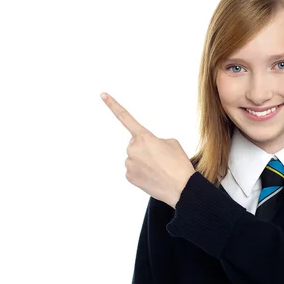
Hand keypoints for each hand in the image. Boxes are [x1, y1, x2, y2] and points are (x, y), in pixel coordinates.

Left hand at [100, 92, 195, 208]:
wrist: (181, 188)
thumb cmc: (179, 164)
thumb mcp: (172, 143)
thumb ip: (156, 140)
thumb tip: (147, 149)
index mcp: (144, 137)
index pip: (125, 117)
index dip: (113, 105)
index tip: (102, 95)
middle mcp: (132, 148)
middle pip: (135, 144)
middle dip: (145, 148)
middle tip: (160, 158)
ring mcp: (129, 163)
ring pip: (134, 158)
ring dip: (144, 161)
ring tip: (159, 169)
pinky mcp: (129, 176)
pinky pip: (133, 170)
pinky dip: (142, 172)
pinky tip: (153, 176)